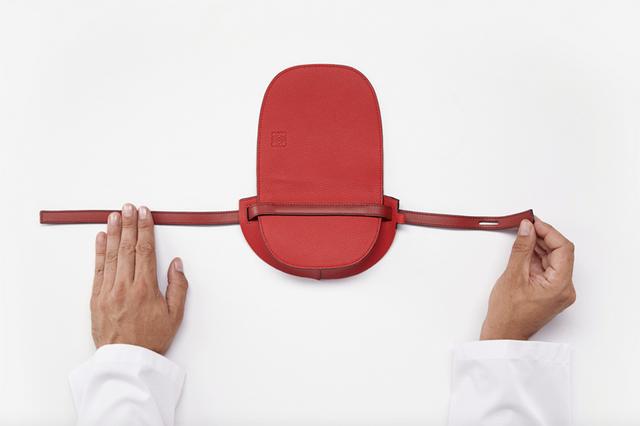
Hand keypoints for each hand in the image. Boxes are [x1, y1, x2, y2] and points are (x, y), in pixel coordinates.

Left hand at [91, 203, 187, 353]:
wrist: (127, 361)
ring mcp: (108, 291)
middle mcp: (125, 286)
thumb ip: (178, 287)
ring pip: (111, 255)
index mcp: (145, 289)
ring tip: (115, 215)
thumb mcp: (175, 315)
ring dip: (114, 233)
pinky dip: (99, 252)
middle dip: (129, 224)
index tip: (145, 214)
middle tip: (129, 207)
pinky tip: (101, 238)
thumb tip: (176, 263)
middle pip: (128, 248)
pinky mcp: (97, 298)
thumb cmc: (151, 339)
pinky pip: (98, 269)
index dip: (145, 229)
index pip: (145, 250)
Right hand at [480, 217, 575, 339]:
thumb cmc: (508, 314)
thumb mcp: (513, 275)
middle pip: (560, 253)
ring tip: (522, 235)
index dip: (548, 231)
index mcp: (560, 286)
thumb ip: (522, 248)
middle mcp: (564, 288)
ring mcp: (558, 290)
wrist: (504, 334)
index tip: (533, 222)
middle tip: (526, 225)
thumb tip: (527, 228)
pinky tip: (524, 250)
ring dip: (539, 246)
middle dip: (543, 237)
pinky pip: (547, 268)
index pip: (563, 248)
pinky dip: (536, 257)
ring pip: (553, 259)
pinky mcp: (550, 291)